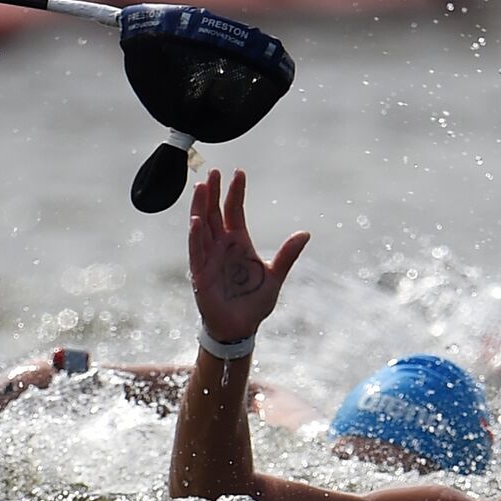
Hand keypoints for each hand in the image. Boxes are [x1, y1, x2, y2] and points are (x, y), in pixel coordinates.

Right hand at [189, 169, 309, 342]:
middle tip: (214, 172)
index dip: (235, 192)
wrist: (240, 327)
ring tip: (201, 187)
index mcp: (239, 242)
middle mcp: (221, 245)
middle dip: (213, 192)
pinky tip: (196, 221)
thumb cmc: (255, 302)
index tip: (238, 172)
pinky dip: (195, 236)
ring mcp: (209, 257)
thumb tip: (306, 233)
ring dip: (200, 207)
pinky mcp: (200, 272)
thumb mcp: (275, 275)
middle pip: (214, 212)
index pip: (234, 210)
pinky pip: (196, 251)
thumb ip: (287, 254)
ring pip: (201, 227)